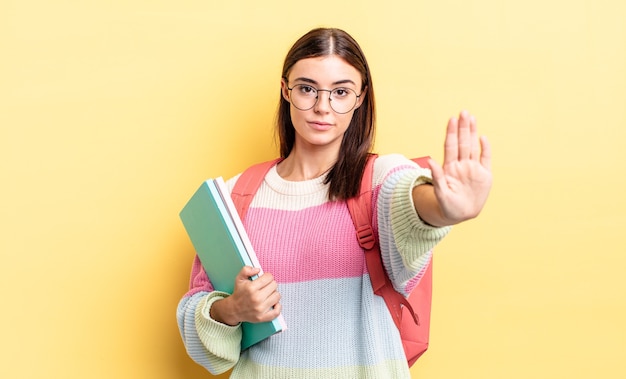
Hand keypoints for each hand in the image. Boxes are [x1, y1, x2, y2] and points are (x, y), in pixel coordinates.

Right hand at [210, 266, 281, 325]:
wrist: (234, 309)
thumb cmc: (239, 293)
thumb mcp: (239, 278)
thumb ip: (246, 270)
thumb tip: (257, 269)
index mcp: (251, 288)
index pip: (269, 277)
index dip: (267, 276)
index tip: (264, 279)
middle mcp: (256, 298)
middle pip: (274, 285)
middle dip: (270, 284)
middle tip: (264, 287)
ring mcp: (260, 309)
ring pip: (277, 296)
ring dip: (273, 294)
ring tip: (267, 295)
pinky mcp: (262, 317)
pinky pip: (277, 312)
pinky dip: (277, 307)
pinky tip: (273, 303)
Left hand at [428, 110, 491, 224]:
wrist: (462, 214)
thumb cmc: (448, 206)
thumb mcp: (441, 193)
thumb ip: (437, 177)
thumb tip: (430, 161)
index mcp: (450, 168)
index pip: (451, 146)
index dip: (451, 133)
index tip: (452, 119)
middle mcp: (461, 165)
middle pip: (462, 143)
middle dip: (463, 128)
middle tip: (463, 112)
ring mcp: (473, 168)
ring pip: (473, 147)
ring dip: (472, 133)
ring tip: (471, 118)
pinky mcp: (485, 175)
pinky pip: (486, 159)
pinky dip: (485, 149)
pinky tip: (483, 138)